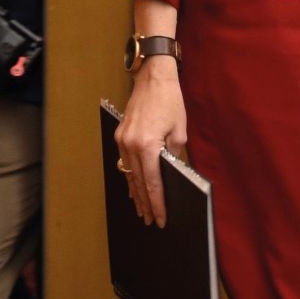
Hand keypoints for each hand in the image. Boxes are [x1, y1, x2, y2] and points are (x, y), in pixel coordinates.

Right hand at [116, 60, 187, 226]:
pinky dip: (130, 177)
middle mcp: (131, 145)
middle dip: (146, 203)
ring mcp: (122, 141)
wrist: (153, 77)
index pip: (153, 183)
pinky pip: (124, 163)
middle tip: (151, 221)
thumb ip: (174, 154)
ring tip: (142, 210)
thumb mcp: (180, 130)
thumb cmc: (170, 101)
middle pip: (138, 183)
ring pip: (129, 175)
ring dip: (136, 193)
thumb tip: (171, 172)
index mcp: (148, 146)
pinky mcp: (120, 135)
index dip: (157, 203)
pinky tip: (134, 188)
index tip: (161, 218)